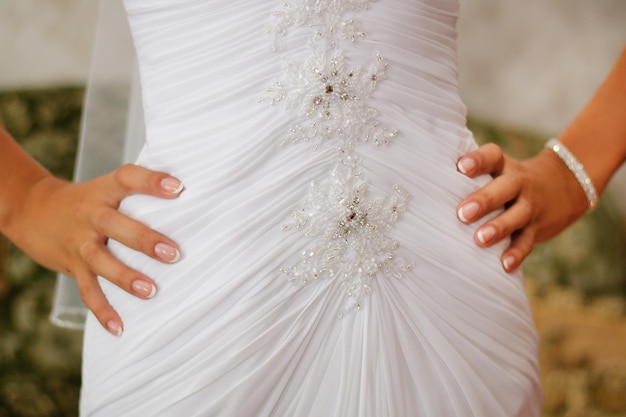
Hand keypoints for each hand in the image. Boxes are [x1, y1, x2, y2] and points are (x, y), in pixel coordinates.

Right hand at [11, 164, 183, 335]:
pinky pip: (87, 291)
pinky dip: (102, 311)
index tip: (178, 188)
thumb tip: (189, 196)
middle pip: (115, 225)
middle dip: (144, 240)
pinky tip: (119, 328)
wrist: (34, 211)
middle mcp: (91, 215)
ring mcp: (80, 242)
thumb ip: (138, 192)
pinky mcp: (74, 266)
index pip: (127, 178)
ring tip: (151, 290)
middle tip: (173, 254)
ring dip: (126, 277)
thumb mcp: (107, 188)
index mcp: (104, 191)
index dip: (150, 181)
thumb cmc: (89, 201)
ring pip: (101, 261)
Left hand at [455, 143, 588, 271]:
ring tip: (480, 239)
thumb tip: (423, 183)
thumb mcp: (498, 170)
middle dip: (484, 200)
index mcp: (503, 166)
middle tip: (462, 213)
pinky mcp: (537, 228)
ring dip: (499, 227)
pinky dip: (516, 254)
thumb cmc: (508, 181)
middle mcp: (518, 184)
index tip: (460, 167)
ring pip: (517, 216)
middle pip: (505, 188)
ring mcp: (529, 207)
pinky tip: (503, 265)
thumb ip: (469, 176)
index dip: (477, 160)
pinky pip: (527, 242)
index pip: (492, 156)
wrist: (563, 186)